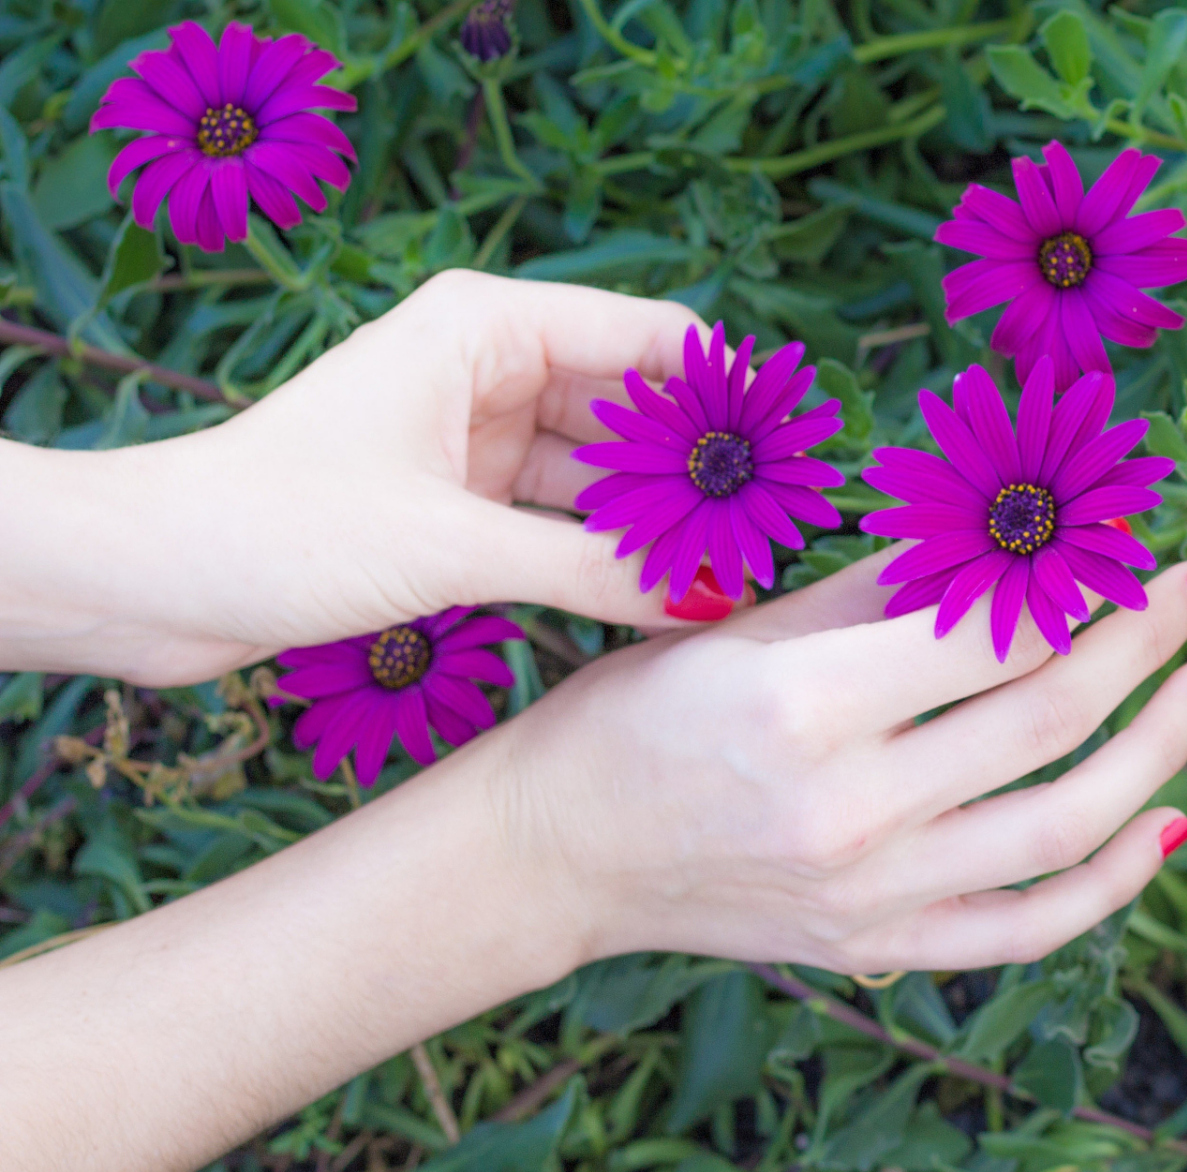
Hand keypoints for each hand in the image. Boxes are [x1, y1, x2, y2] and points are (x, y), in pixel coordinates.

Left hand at [0, 271, 745, 685]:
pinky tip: (661, 589)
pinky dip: (603, 550)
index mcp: (484, 326)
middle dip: (699, 466)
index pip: (647, 335)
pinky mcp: (459, 498)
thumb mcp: (450, 546)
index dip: (726, 391)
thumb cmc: (279, 526)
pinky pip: (560, 515)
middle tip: (775, 528)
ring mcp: (475, 434)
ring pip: (599, 468)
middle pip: (632, 403)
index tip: (795, 451)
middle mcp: (487, 366)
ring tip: (733, 568)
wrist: (155, 578)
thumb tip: (708, 594)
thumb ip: (588, 565)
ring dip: (654, 516)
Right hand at [488, 550, 1186, 972]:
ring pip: (1065, 825)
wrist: (556, 856)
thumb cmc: (633, 716)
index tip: (1133, 543)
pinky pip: (1028, 927)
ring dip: (1156, 749)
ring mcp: (869, 895)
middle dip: (1142, 643)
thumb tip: (1006, 543)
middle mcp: (848, 810)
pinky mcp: (876, 949)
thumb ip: (882, 591)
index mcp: (805, 706)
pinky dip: (1113, 883)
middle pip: (1047, 718)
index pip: (993, 634)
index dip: (1085, 582)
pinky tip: (1167, 823)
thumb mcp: (743, 626)